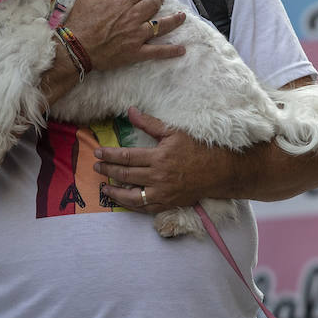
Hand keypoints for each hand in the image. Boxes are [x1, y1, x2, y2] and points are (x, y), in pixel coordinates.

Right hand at [62, 0, 186, 71]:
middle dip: (157, 0)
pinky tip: (182, 49)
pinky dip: (171, 51)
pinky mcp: (136, 52)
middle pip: (152, 5)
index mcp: (121, 3)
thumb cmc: (79, 23)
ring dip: (173, 20)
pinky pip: (157, 51)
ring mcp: (137, 35)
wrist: (76, 48)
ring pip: (160, 24)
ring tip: (181, 16)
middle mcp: (132, 17)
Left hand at [94, 107, 230, 210]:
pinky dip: (131, 205)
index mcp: (158, 157)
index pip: (126, 157)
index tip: (97, 153)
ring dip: (115, 192)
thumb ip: (149, 123)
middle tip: (96, 167)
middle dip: (108, 170)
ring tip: (103, 188)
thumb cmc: (198, 148)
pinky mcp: (168, 203)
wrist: (220, 171)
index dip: (109, 155)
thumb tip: (130, 110)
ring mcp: (163, 193)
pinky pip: (145, 207)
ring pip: (132, 196)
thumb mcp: (174, 132)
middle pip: (126, 175)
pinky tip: (123, 201)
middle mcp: (158, 177)